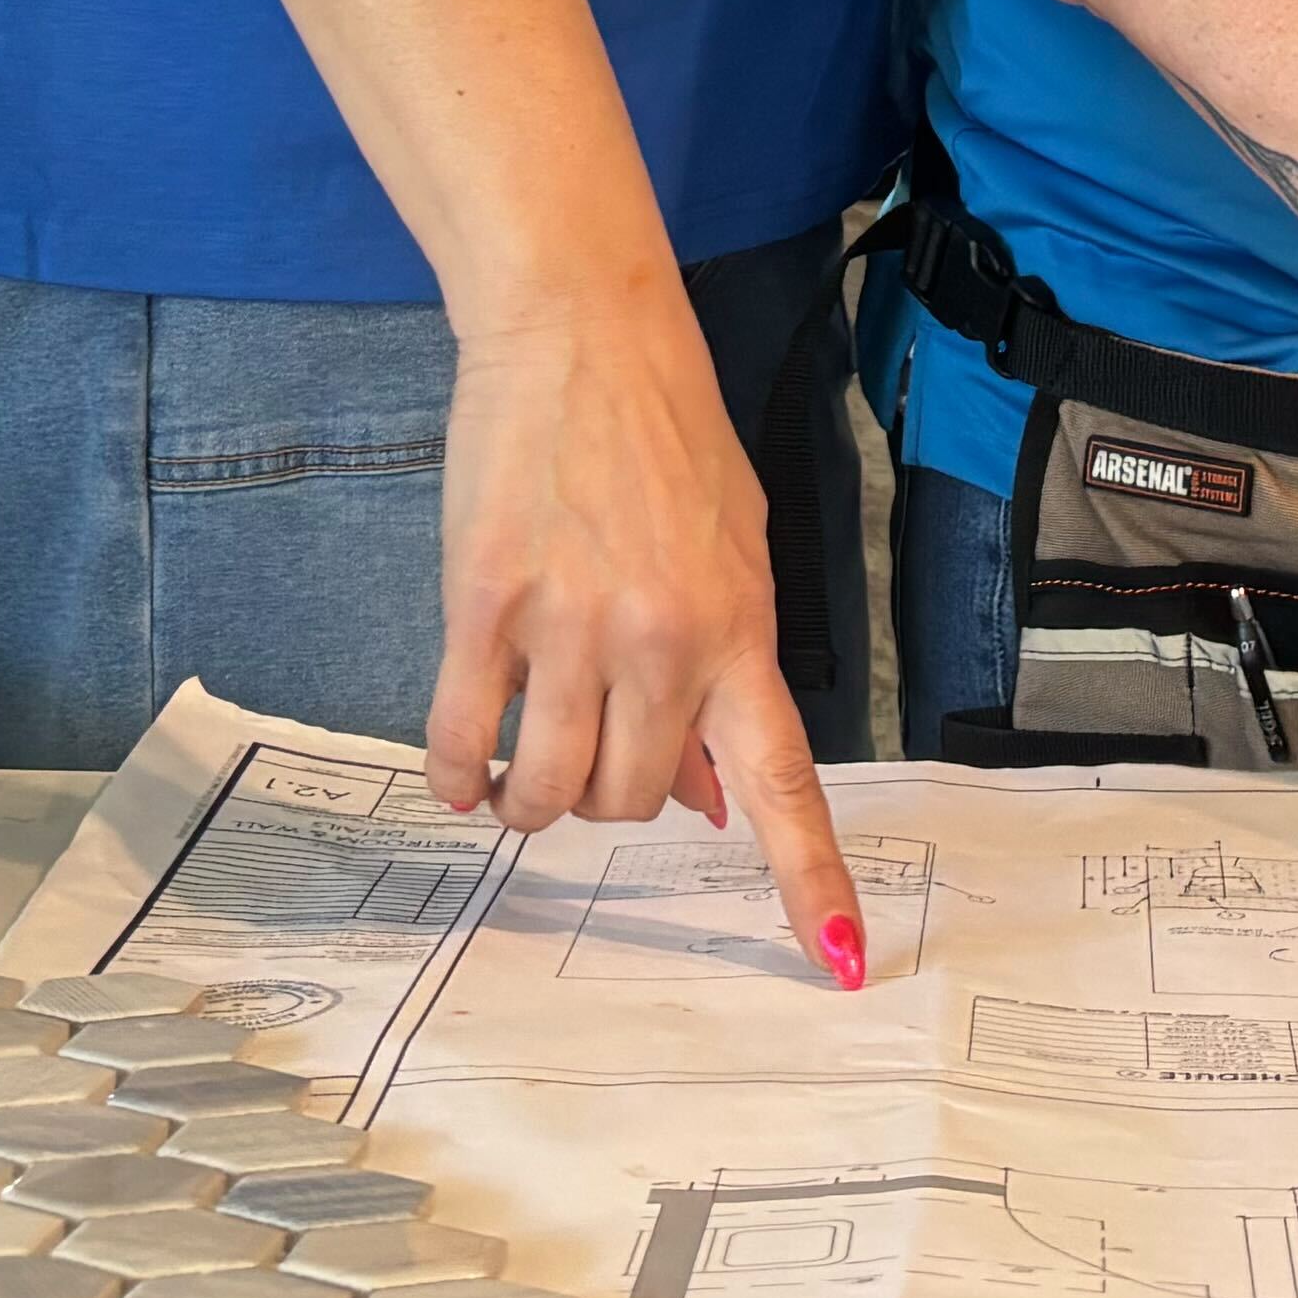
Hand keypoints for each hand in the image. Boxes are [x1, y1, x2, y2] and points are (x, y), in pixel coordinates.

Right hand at [426, 289, 867, 987]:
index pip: (783, 783)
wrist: (579, 334)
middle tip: (589, 751)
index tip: (842, 962)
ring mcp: (569, 627)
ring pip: (548, 791)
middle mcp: (662, 643)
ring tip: (513, 778)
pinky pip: (462, 738)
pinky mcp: (484, 606)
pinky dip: (455, 775)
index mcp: (738, 632)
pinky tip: (459, 769)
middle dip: (608, 800)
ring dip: (527, 803)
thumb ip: (722, 673)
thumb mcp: (732, 549)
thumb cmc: (666, 437)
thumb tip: (705, 799)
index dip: (812, 881)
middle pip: (632, 805)